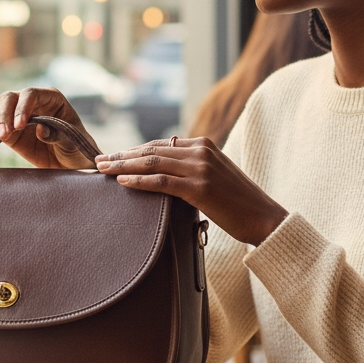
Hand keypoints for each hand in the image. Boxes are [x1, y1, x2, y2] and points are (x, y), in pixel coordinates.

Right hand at [0, 87, 98, 168]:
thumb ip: (58, 135)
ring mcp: (16, 117)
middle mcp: (30, 103)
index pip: (31, 94)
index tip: (19, 126)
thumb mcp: (73, 142)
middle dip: (1, 116)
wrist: (71, 164)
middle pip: (8, 99)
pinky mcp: (7, 133)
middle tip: (1, 136)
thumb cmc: (77, 148)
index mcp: (50, 98)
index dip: (22, 107)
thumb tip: (40, 129)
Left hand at [95, 136, 287, 246]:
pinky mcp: (200, 188)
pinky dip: (139, 180)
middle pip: (152, 150)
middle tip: (99, 162)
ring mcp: (201, 168)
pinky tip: (123, 182)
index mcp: (203, 145)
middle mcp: (201, 151)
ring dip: (124, 166)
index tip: (114, 157)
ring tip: (103, 170)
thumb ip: (191, 170)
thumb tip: (162, 176)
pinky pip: (162, 181)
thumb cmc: (238, 203)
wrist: (264, 217)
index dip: (134, 151)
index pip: (160, 145)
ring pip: (153, 162)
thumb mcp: (214, 177)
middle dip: (122, 156)